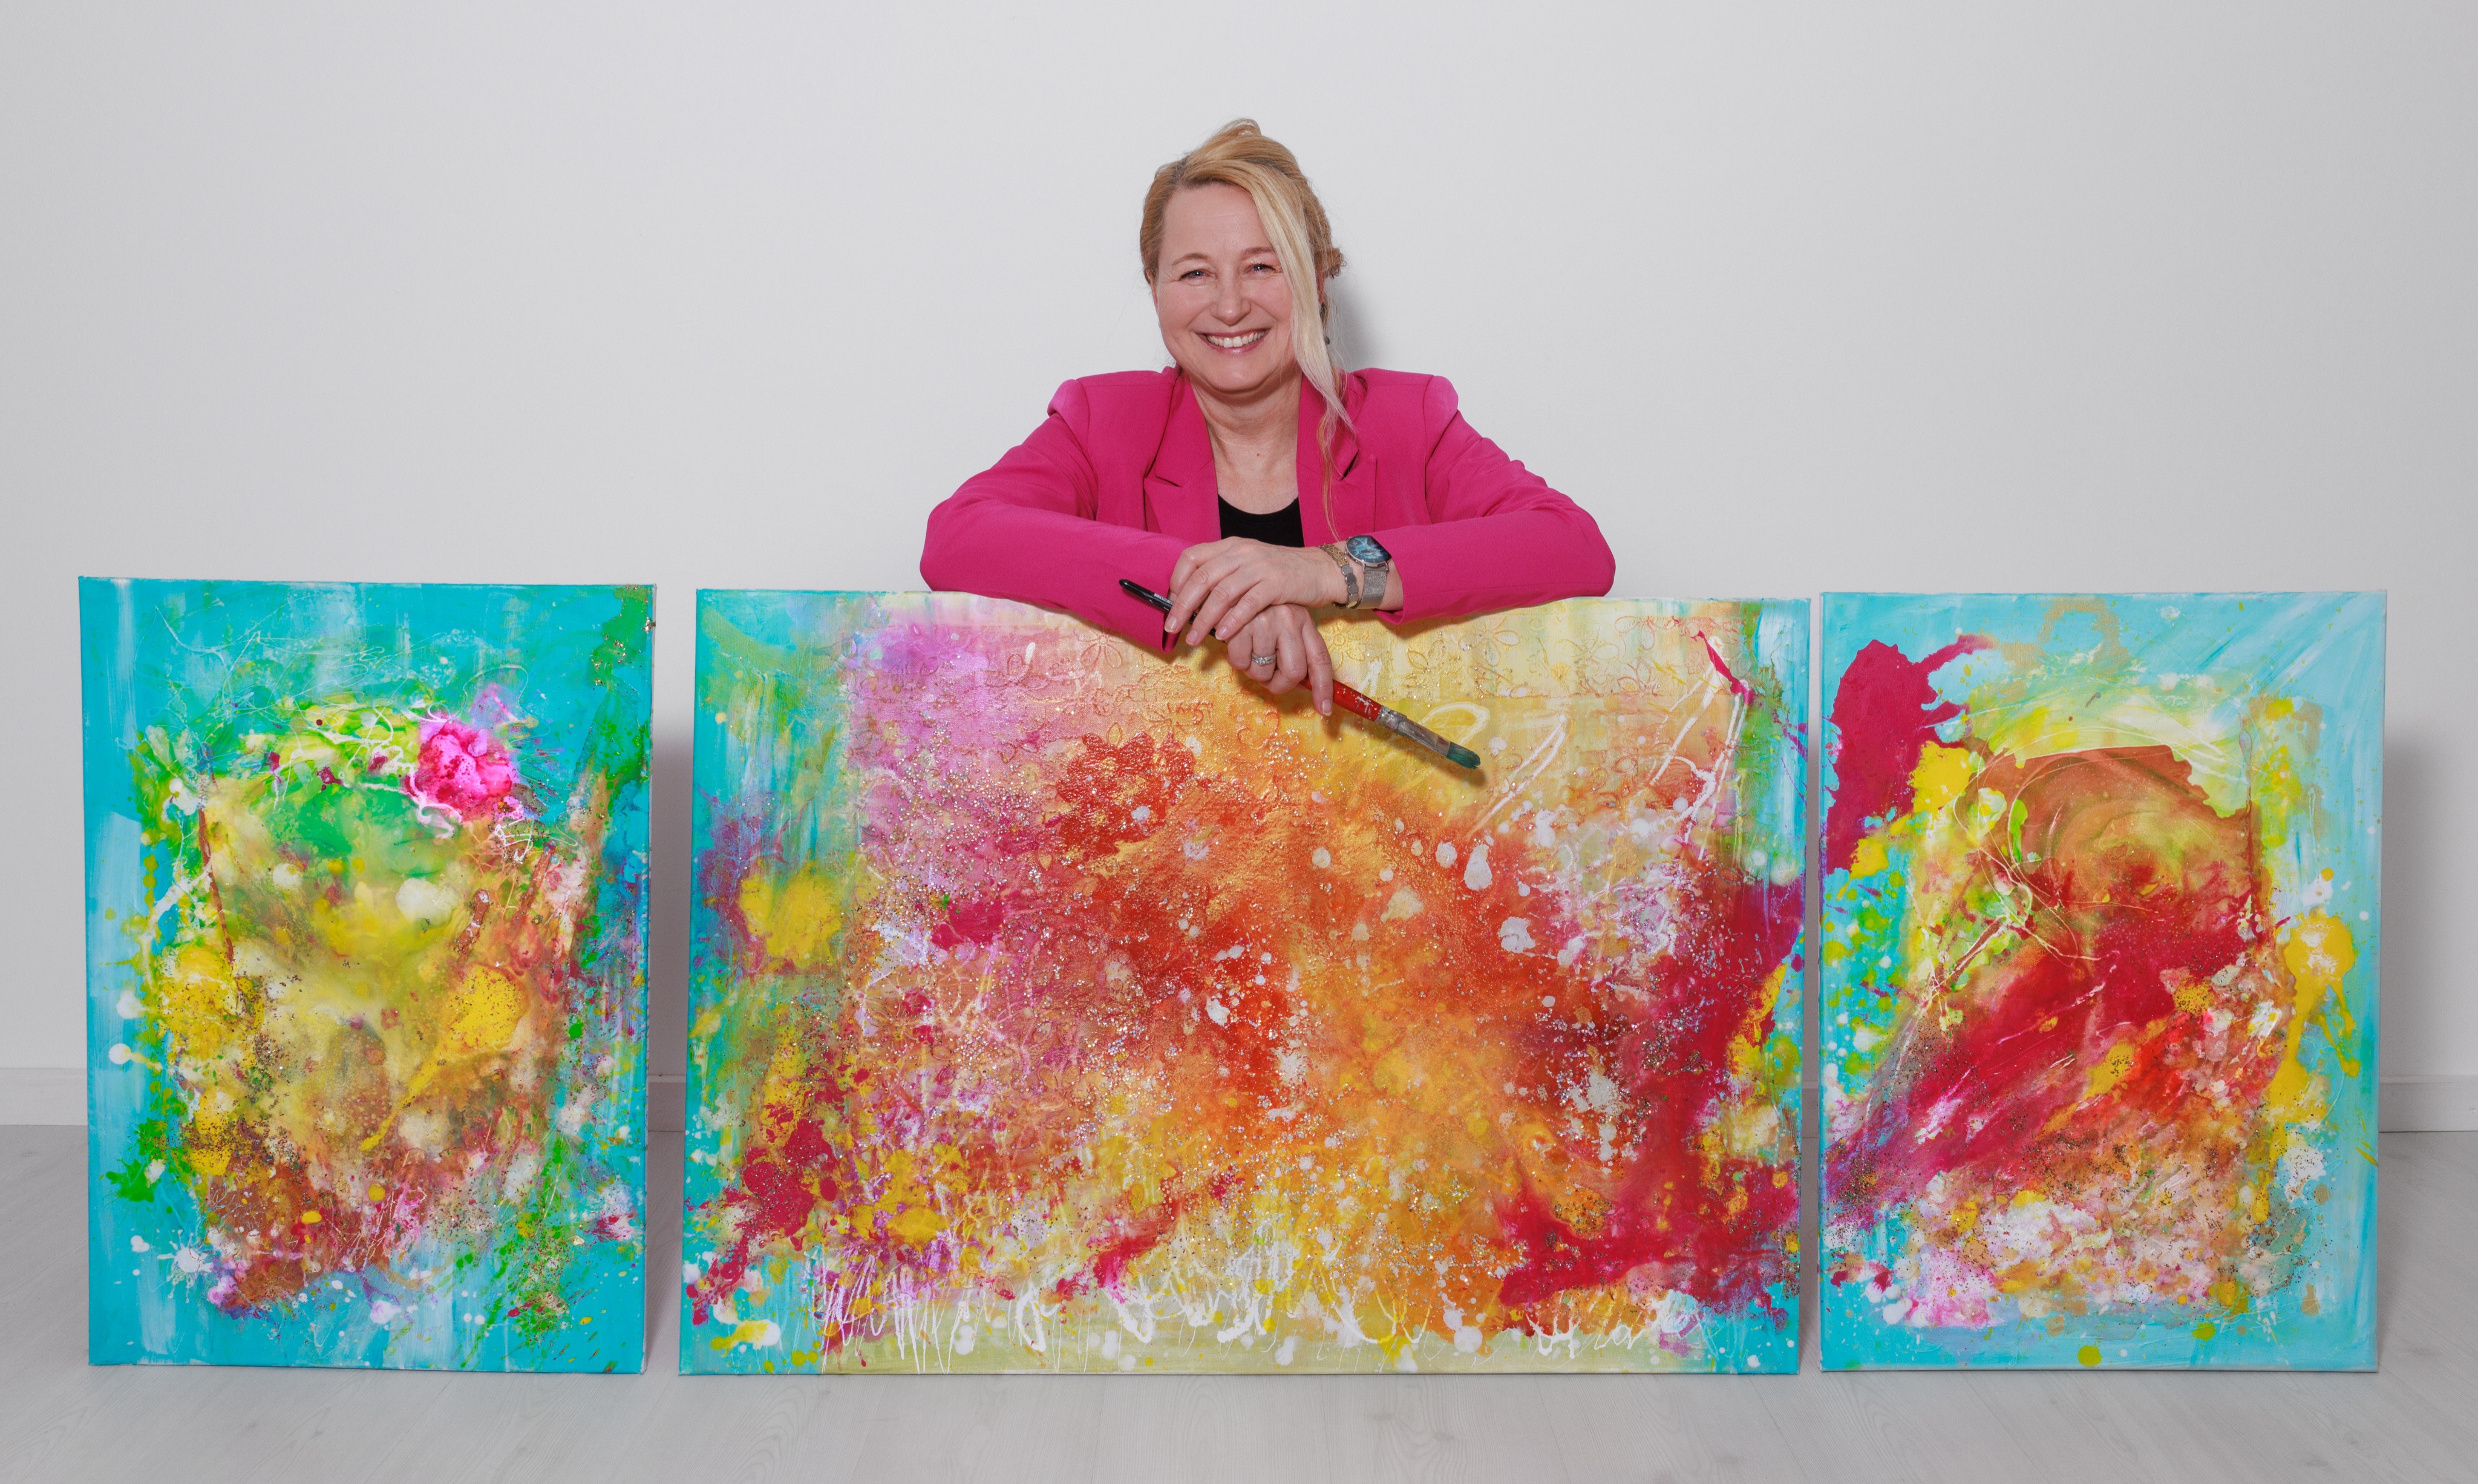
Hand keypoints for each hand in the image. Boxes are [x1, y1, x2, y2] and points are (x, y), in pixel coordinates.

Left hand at [1165, 538, 1341, 648]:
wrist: (1319, 569)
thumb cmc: (1279, 573)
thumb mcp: (1247, 565)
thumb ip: (1223, 575)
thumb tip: (1191, 598)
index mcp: (1231, 546)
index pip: (1192, 557)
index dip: (1177, 580)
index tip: (1171, 602)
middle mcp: (1242, 553)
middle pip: (1202, 578)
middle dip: (1182, 606)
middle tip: (1172, 627)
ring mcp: (1259, 567)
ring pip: (1222, 593)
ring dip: (1203, 619)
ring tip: (1193, 638)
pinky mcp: (1277, 583)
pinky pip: (1248, 604)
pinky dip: (1232, 621)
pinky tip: (1221, 635)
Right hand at [1231, 602, 1334, 714]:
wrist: (1227, 585)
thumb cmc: (1255, 611)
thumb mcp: (1282, 622)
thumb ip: (1294, 648)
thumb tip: (1302, 683)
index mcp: (1303, 620)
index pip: (1320, 659)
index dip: (1324, 687)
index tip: (1325, 709)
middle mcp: (1289, 620)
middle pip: (1294, 672)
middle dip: (1279, 685)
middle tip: (1268, 680)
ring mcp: (1266, 622)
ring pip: (1264, 672)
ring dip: (1254, 672)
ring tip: (1248, 652)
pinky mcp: (1242, 626)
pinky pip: (1241, 664)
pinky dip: (1237, 662)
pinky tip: (1236, 645)